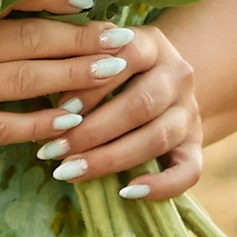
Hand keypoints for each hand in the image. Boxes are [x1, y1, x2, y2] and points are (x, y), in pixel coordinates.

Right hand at [0, 0, 138, 165]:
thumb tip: (27, 3)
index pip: (10, 1)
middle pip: (29, 41)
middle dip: (80, 39)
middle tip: (122, 38)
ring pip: (23, 81)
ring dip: (72, 76)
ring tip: (111, 72)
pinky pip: (3, 126)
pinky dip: (39, 123)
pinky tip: (70, 121)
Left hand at [30, 23, 202, 200]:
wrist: (161, 83)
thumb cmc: (112, 69)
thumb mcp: (99, 54)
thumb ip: (78, 61)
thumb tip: (39, 85)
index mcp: (153, 44)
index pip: (127, 58)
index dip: (93, 84)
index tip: (59, 108)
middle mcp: (177, 75)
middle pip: (141, 104)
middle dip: (93, 130)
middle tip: (53, 150)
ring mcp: (189, 112)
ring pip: (158, 137)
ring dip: (110, 158)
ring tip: (69, 172)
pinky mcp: (197, 145)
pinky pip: (189, 171)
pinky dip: (161, 186)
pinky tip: (126, 192)